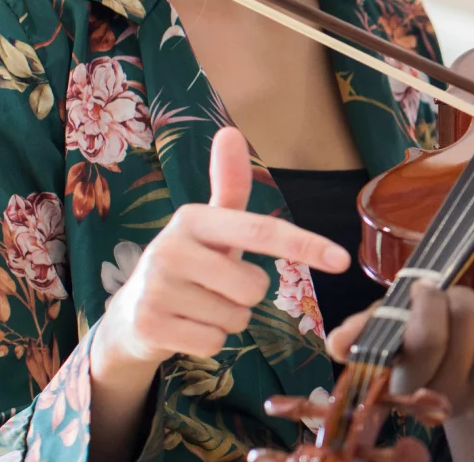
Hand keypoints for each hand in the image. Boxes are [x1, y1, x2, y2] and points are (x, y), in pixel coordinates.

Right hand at [92, 128, 349, 379]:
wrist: (132, 312)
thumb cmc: (189, 262)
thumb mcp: (211, 225)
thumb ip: (229, 184)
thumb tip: (229, 131)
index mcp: (192, 219)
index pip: (261, 231)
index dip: (305, 245)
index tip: (342, 260)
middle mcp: (169, 248)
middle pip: (254, 287)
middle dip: (247, 295)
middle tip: (217, 287)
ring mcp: (156, 288)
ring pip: (236, 318)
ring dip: (228, 319)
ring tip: (199, 305)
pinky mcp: (150, 326)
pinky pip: (215, 343)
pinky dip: (210, 341)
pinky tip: (186, 327)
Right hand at [325, 286, 473, 422]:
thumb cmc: (436, 351)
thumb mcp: (397, 339)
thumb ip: (367, 332)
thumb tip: (337, 341)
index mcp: (409, 388)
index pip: (426, 339)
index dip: (428, 301)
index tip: (425, 289)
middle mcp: (450, 400)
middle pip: (465, 318)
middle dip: (460, 297)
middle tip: (455, 302)